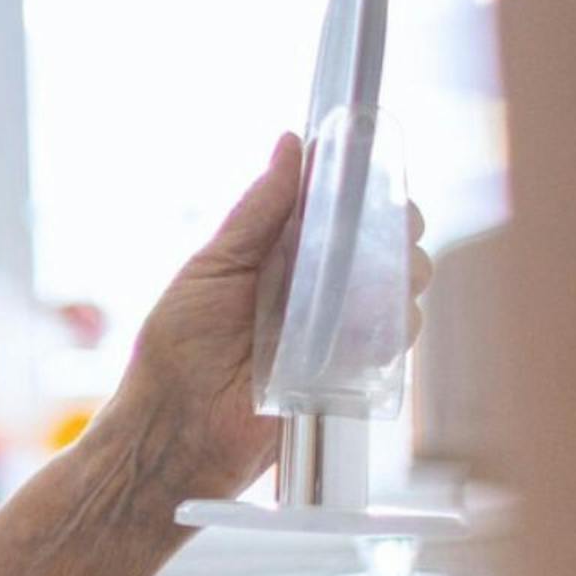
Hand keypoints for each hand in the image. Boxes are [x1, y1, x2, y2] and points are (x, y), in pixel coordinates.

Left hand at [99, 132, 435, 503]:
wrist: (176, 429)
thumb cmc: (177, 348)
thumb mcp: (212, 268)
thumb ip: (256, 213)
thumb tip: (290, 145)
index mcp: (279, 257)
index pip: (340, 216)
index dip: (368, 195)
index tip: (379, 178)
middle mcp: (314, 293)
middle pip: (380, 252)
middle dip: (396, 235)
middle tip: (391, 231)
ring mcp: (335, 335)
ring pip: (396, 296)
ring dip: (398, 280)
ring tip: (380, 278)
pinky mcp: (350, 376)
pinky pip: (390, 346)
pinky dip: (392, 329)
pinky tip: (374, 323)